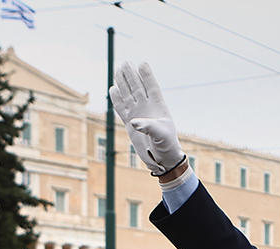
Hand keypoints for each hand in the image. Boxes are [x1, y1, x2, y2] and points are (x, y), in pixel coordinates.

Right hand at [110, 61, 184, 175]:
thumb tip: (134, 122)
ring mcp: (138, 113)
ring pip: (128, 95)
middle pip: (137, 87)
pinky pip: (121, 108)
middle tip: (126, 62)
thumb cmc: (166, 144)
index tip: (142, 63)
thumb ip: (149, 127)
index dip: (147, 76)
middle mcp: (147, 107)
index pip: (152, 87)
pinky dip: (117, 99)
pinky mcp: (129, 122)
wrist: (161, 156)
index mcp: (158, 106)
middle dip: (132, 75)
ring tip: (118, 69)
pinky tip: (113, 89)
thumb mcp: (160, 135)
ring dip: (123, 83)